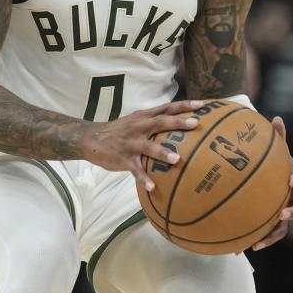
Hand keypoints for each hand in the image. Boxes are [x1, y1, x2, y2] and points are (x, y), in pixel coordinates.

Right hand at [79, 99, 203, 190]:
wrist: (91, 139)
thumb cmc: (119, 132)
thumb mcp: (135, 121)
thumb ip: (154, 122)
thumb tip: (179, 126)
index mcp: (143, 117)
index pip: (165, 108)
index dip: (183, 105)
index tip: (201, 104)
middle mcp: (138, 127)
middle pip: (160, 122)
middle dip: (178, 123)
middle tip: (195, 124)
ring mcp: (130, 143)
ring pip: (148, 146)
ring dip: (162, 152)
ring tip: (176, 159)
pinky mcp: (123, 158)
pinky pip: (135, 169)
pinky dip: (143, 178)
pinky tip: (152, 187)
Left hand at [251, 116, 292, 250]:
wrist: (268, 181)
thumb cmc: (271, 165)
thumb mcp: (273, 152)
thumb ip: (276, 138)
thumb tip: (276, 117)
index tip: (289, 179)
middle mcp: (292, 199)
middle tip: (283, 213)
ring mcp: (283, 214)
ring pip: (283, 229)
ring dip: (272, 235)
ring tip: (258, 242)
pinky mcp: (271, 225)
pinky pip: (265, 235)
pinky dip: (254, 241)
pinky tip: (239, 250)